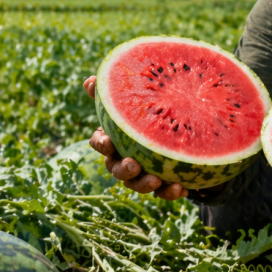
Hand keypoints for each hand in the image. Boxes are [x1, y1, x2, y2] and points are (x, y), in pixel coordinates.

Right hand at [83, 76, 186, 199]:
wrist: (173, 131)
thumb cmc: (143, 114)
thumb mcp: (130, 101)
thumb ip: (110, 92)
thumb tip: (89, 80)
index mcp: (113, 139)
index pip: (99, 144)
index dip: (101, 144)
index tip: (108, 142)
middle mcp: (123, 160)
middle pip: (117, 170)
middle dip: (124, 170)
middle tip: (134, 166)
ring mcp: (142, 174)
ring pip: (138, 185)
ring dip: (145, 185)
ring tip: (157, 180)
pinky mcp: (162, 184)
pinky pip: (163, 192)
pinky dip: (170, 191)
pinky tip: (182, 188)